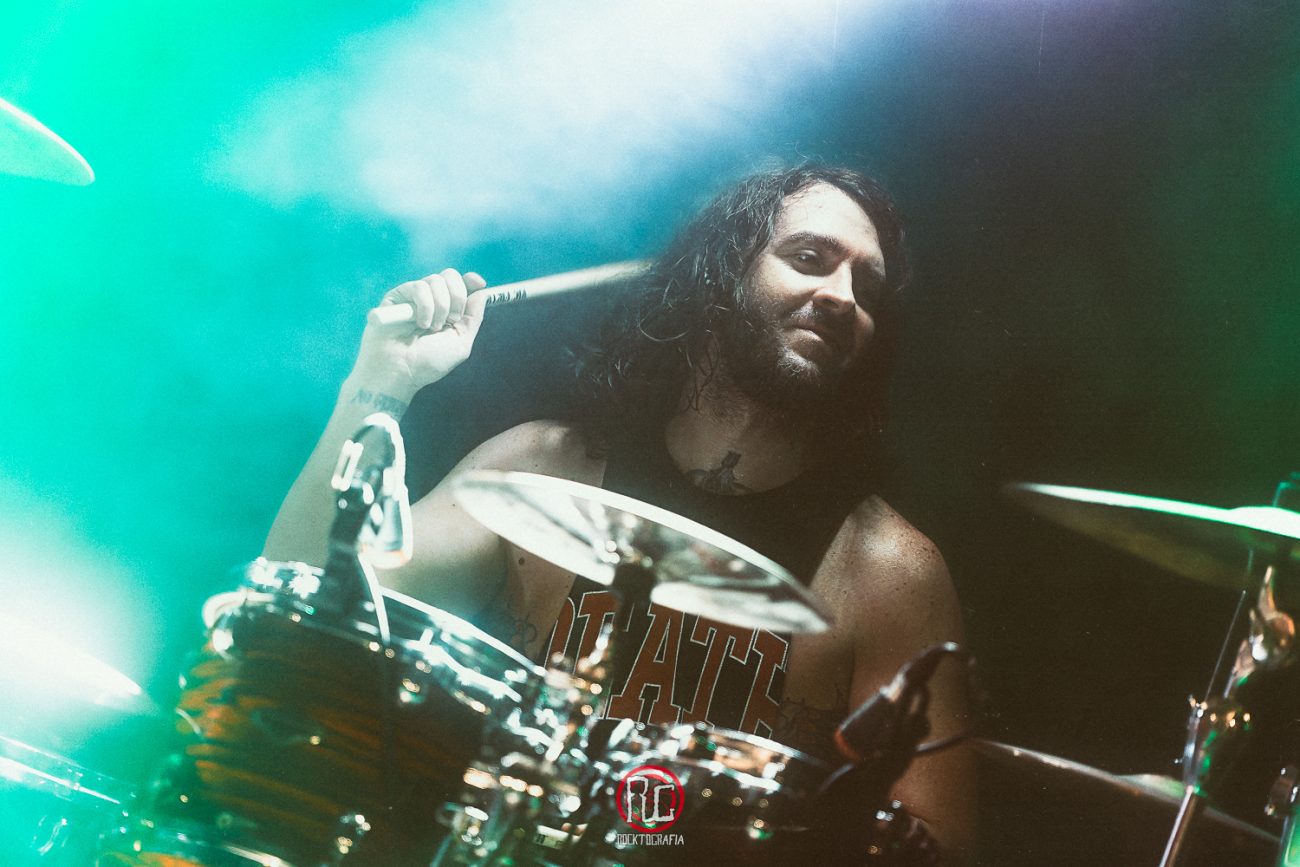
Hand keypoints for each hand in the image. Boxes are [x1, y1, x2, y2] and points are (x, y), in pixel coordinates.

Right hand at [351, 268, 488, 397]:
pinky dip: (426, 306)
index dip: (470, 281)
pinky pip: (419, 286)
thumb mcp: (460, 343)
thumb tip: (481, 292)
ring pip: (436, 280)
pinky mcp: (397, 296)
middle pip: (450, 276)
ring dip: (440, 306)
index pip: (461, 284)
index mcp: (447, 310)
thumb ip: (473, 318)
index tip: (479, 284)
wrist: (400, 371)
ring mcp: (413, 297)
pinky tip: (420, 324)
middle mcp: (431, 301)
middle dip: (457, 296)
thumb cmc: (428, 363)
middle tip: (451, 319)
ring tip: (431, 328)